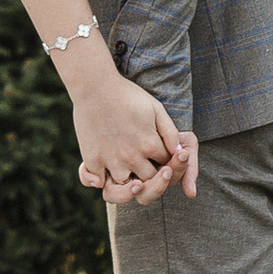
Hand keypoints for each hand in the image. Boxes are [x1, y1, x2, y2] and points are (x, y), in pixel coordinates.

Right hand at [67, 61, 185, 204]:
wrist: (95, 86)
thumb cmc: (128, 95)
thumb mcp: (156, 108)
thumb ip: (170, 132)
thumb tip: (179, 153)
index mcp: (150, 144)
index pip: (167, 167)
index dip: (167, 165)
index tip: (161, 159)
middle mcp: (132, 156)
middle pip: (149, 181)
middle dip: (153, 178)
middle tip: (147, 169)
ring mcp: (112, 160)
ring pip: (126, 188)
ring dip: (129, 183)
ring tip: (128, 173)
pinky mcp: (93, 160)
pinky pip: (99, 184)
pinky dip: (102, 182)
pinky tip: (105, 175)